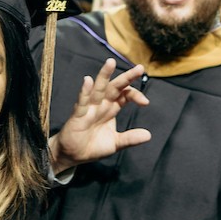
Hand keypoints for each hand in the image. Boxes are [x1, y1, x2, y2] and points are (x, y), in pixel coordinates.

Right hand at [48, 59, 150, 174]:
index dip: (135, 95)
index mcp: (111, 109)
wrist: (72, 156)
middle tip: (139, 68)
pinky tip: (87, 81)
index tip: (145, 102)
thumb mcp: (115, 143)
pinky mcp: (77, 116)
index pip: (125, 95)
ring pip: (98, 89)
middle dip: (126, 78)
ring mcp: (89, 109)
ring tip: (110, 63)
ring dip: (104, 76)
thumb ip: (130, 138)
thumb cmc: (92, 146)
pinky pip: (81, 102)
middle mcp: (101, 105)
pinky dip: (84, 92)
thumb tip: (148, 135)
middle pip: (115, 87)